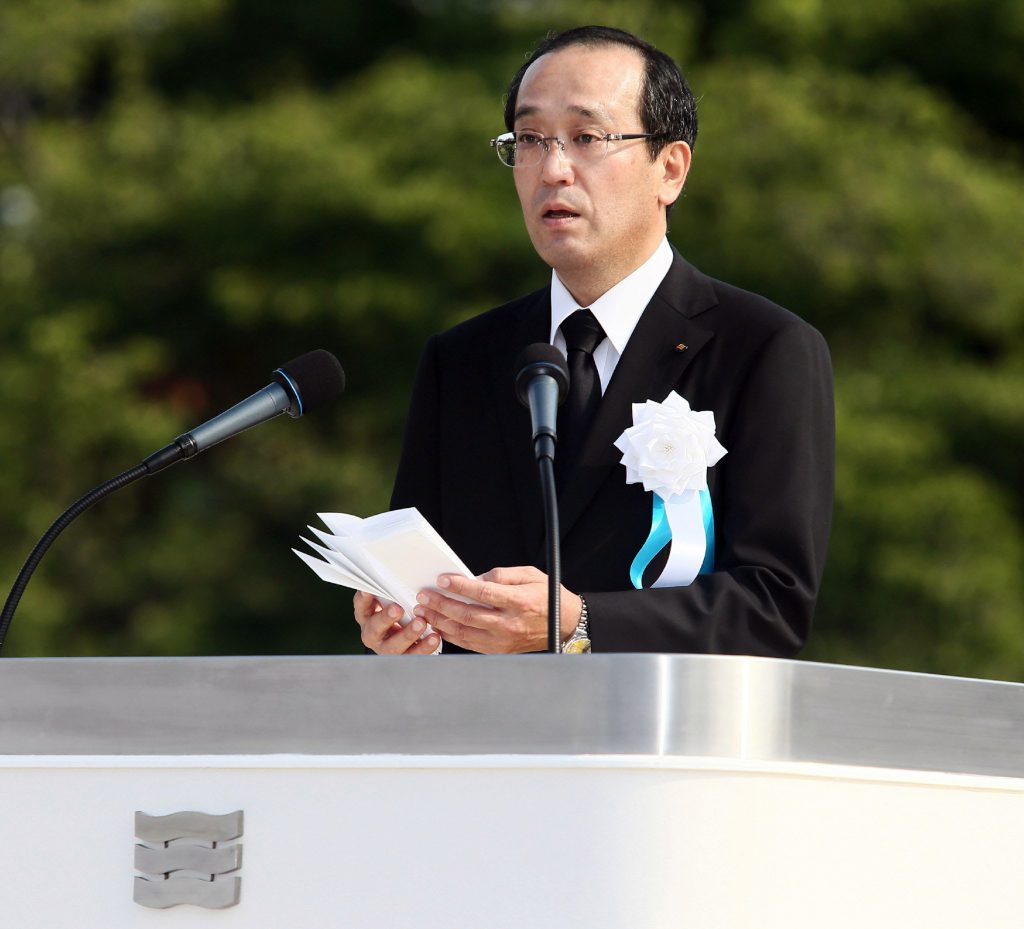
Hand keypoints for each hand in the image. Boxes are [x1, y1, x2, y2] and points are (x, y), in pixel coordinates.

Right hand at [353, 590, 440, 654]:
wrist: (409, 635)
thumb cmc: (399, 608)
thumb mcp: (393, 599)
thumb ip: (392, 590)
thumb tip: (400, 570)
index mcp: (367, 615)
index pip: (361, 606)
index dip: (363, 599)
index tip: (368, 591)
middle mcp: (373, 633)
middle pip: (374, 628)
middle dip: (385, 618)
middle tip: (397, 609)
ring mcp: (387, 648)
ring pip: (394, 645)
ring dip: (408, 634)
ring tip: (421, 623)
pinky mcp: (404, 657)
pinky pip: (413, 654)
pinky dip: (424, 646)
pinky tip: (434, 636)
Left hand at [412, 566, 582, 653]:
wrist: (564, 623)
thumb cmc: (547, 595)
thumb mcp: (529, 575)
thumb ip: (502, 575)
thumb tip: (475, 579)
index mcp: (518, 602)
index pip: (482, 594)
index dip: (459, 587)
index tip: (442, 580)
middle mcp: (510, 624)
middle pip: (467, 615)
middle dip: (441, 605)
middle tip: (424, 596)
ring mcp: (504, 640)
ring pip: (465, 632)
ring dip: (441, 621)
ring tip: (425, 611)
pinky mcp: (500, 650)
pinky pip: (469, 644)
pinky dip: (451, 635)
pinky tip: (440, 625)